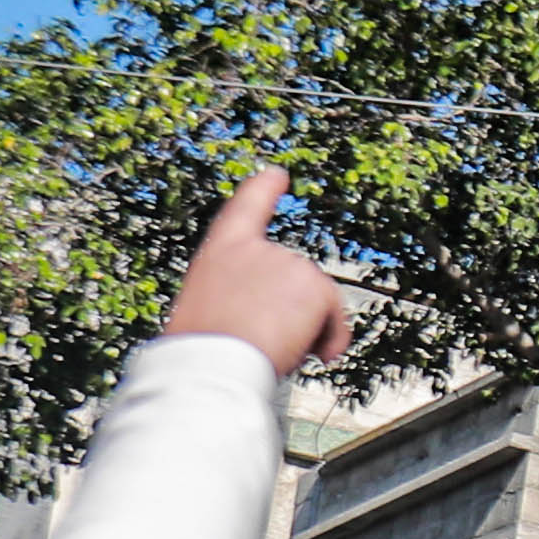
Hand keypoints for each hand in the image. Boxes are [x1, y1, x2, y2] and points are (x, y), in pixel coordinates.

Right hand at [160, 169, 353, 379]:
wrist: (212, 364)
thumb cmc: (204, 349)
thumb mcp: (208, 311)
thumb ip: (239, 298)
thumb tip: (270, 316)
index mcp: (220, 252)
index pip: (245, 209)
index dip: (264, 189)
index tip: (277, 174)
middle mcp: (256, 249)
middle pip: (292, 277)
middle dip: (289, 311)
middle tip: (263, 340)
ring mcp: (287, 262)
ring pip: (314, 300)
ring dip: (306, 328)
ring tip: (275, 349)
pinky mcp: (313, 282)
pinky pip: (334, 316)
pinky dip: (331, 337)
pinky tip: (312, 353)